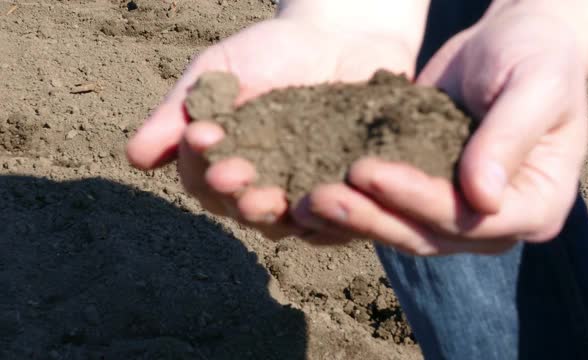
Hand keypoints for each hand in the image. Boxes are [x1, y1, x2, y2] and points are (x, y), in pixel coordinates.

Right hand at [126, 17, 416, 239]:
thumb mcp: (218, 72)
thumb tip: (133, 156)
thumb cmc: (271, 52)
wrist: (340, 37)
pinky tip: (330, 199)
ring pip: (290, 224)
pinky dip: (334, 217)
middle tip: (237, 176)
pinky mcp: (350, 193)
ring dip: (280, 216)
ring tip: (277, 198)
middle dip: (237, 197)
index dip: (200, 165)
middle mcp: (264, 189)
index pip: (204, 182)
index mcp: (226, 166)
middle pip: (245, 212)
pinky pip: (342, 219)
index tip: (202, 137)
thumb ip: (179, 111)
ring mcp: (307, 195)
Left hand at [295, 6, 587, 254]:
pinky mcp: (424, 196)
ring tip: (305, 200)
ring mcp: (457, 215)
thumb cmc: (537, 57)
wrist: (515, 42)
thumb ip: (510, 138)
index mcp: (535, 205)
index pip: (470, 218)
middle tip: (319, 198)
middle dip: (372, 217)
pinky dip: (354, 205)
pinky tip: (312, 194)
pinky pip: (387, 209)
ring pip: (400, 229)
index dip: (417, 199)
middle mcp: (494, 222)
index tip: (368, 172)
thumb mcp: (535, 86)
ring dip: (353, 218)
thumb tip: (483, 199)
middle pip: (427, 235)